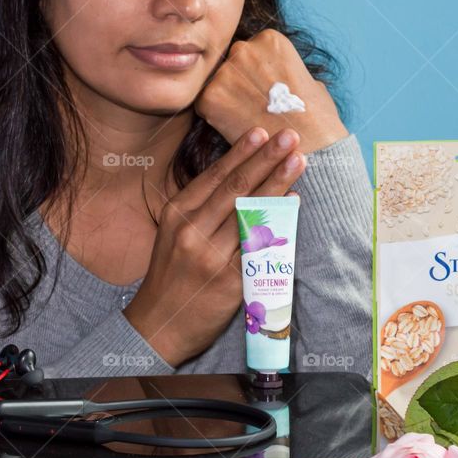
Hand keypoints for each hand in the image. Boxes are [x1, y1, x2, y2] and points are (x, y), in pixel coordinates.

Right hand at [123, 126, 304, 366]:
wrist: (159, 325)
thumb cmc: (170, 276)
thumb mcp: (173, 234)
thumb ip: (200, 209)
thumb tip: (239, 178)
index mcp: (177, 215)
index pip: (214, 177)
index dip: (240, 153)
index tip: (260, 131)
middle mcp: (192, 232)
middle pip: (235, 188)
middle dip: (265, 158)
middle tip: (288, 136)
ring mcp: (211, 257)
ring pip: (251, 213)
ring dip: (278, 183)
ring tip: (298, 161)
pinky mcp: (230, 281)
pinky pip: (259, 246)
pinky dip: (278, 222)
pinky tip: (292, 204)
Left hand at [195, 28, 347, 152]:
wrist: (312, 145)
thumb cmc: (316, 115)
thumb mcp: (307, 78)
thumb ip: (284, 70)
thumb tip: (277, 74)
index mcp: (269, 38)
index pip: (251, 51)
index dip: (257, 74)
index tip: (266, 91)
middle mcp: (244, 48)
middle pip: (231, 63)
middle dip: (238, 83)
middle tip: (253, 106)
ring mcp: (225, 72)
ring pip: (216, 83)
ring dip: (226, 99)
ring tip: (246, 118)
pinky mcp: (211, 96)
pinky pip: (205, 104)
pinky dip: (216, 117)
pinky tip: (236, 127)